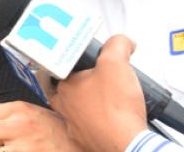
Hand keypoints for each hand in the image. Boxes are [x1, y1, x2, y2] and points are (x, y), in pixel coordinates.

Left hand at [50, 35, 145, 151]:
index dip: (69, 64)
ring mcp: (75, 126)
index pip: (57, 71)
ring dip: (89, 103)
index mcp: (65, 87)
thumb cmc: (116, 108)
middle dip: (80, 84)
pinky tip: (113, 117)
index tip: (76, 62)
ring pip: (77, 110)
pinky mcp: (88, 140)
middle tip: (93, 78)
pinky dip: (100, 121)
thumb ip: (117, 44)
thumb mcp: (117, 62)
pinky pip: (90, 127)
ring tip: (106, 97)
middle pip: (66, 91)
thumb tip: (122, 42)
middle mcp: (65, 108)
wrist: (127, 143)